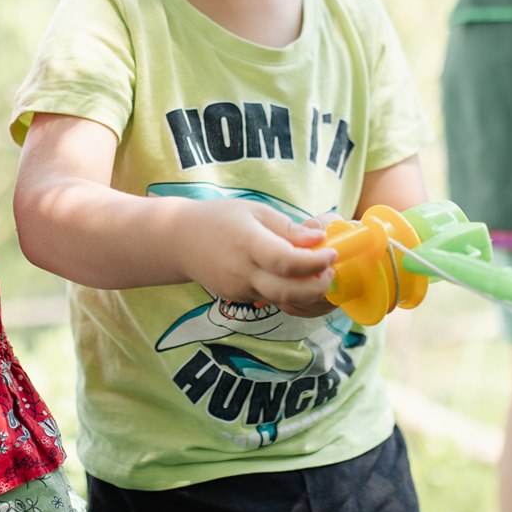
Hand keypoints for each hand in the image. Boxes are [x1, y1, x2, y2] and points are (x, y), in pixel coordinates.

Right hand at [177, 201, 338, 311]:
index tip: (331, 252)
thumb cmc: (221, 219)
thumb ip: (288, 228)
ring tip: (322, 278)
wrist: (180, 241)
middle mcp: (241, 271)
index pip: (284, 261)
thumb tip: (319, 239)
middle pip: (286, 291)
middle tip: (331, 273)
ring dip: (307, 295)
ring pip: (280, 300)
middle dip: (316, 287)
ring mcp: (239, 289)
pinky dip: (290, 296)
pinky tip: (301, 283)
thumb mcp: (255, 211)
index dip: (313, 261)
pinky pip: (271, 300)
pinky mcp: (239, 298)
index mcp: (246, 242)